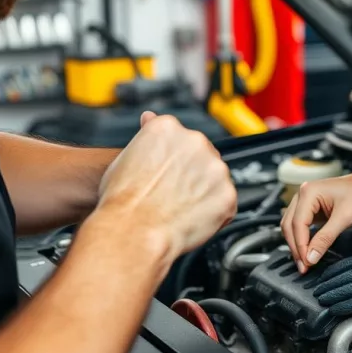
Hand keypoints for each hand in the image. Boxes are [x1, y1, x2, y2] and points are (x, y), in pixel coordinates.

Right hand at [97, 111, 236, 257]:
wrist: (133, 233)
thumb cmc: (124, 200)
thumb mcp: (124, 156)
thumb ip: (147, 136)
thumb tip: (150, 119)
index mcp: (168, 128)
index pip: (180, 137)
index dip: (173, 160)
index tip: (166, 174)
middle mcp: (195, 142)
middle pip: (201, 155)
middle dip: (191, 174)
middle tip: (171, 194)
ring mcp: (215, 168)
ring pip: (214, 179)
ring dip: (203, 192)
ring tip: (178, 208)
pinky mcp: (228, 194)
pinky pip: (225, 203)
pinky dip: (213, 213)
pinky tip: (190, 219)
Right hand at [281, 162, 351, 272]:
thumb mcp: (345, 217)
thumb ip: (326, 238)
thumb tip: (311, 257)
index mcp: (309, 192)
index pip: (297, 224)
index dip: (300, 246)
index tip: (306, 263)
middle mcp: (303, 194)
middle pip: (290, 225)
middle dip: (296, 248)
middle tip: (303, 267)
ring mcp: (306, 201)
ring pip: (292, 226)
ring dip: (296, 245)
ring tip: (304, 262)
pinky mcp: (312, 208)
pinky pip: (301, 225)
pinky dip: (302, 239)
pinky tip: (307, 250)